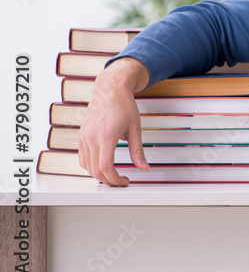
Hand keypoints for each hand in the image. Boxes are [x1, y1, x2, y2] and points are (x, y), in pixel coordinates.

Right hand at [78, 57, 150, 185]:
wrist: (110, 89)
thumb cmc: (124, 105)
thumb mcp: (136, 128)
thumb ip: (138, 150)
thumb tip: (144, 168)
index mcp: (106, 136)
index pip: (106, 167)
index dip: (116, 179)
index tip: (125, 182)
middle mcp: (91, 138)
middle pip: (95, 170)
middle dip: (109, 181)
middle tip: (122, 181)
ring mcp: (84, 137)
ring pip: (87, 166)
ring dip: (100, 175)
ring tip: (114, 175)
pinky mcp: (81, 136)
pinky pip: (82, 158)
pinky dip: (91, 166)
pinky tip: (103, 165)